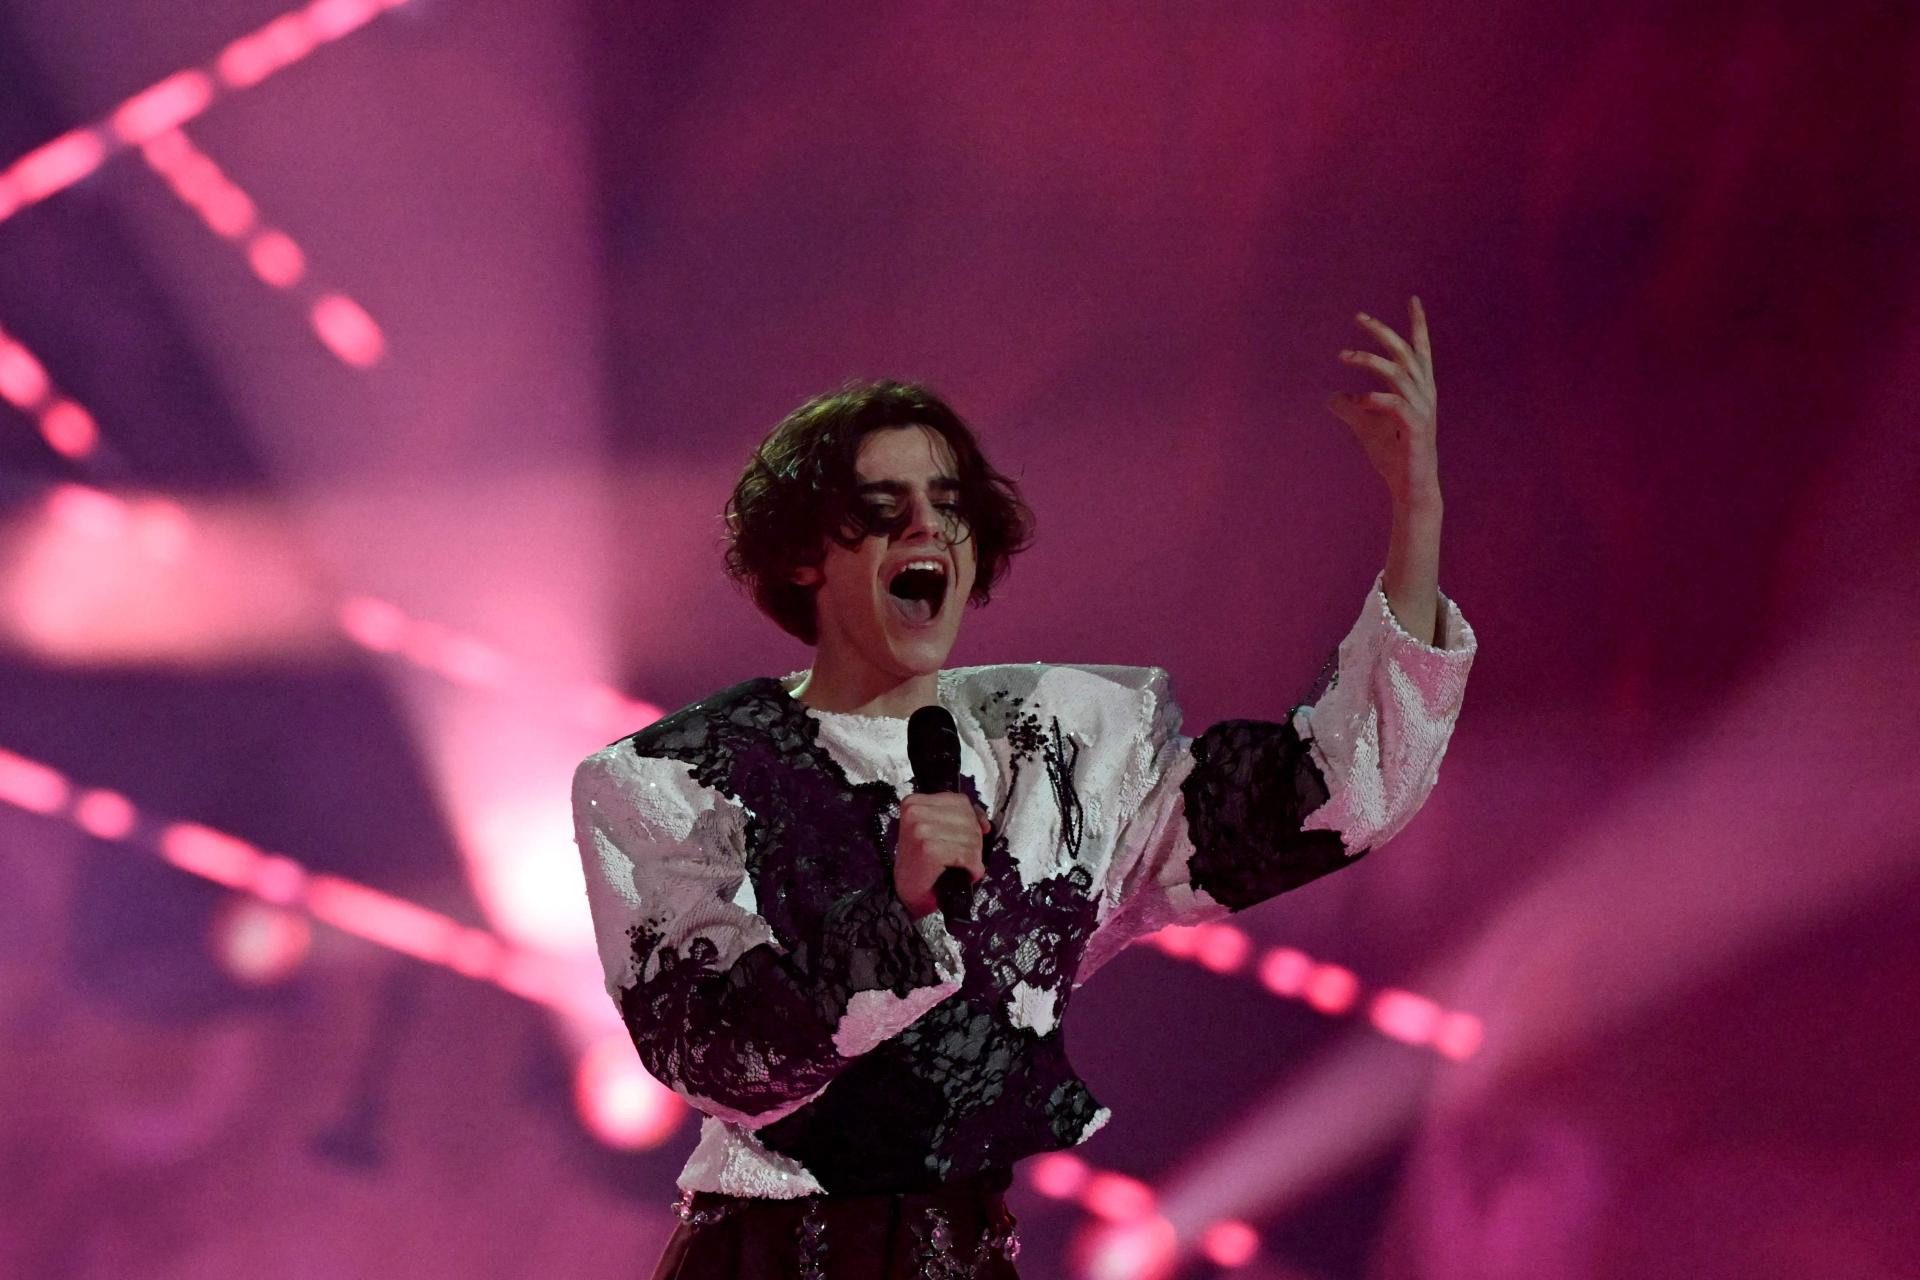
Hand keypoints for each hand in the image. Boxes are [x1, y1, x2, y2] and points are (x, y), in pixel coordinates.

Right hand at [893, 792, 990, 918]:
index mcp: (914, 803)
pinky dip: (971, 868)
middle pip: (969, 820)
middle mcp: (916, 813)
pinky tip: (958, 873)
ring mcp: (922, 830)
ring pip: (972, 837)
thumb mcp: (936, 831)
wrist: (907, 895)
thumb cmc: (920, 866)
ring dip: (972, 856)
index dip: (971, 820)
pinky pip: (968, 855)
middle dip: (972, 841)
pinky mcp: (930, 850)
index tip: (965, 836)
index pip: (961, 801)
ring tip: (956, 865)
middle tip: (957, 856)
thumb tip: (984, 823)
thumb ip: (959, 818)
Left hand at [1326, 295, 1440, 509]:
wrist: (1409, 487)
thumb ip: (1349, 408)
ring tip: (1343, 356)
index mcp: (1418, 389)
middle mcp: (1425, 394)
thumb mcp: (1365, 426)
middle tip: (1358, 316)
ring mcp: (1422, 410)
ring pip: (1398, 374)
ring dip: (1369, 361)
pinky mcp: (1416, 429)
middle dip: (1382, 332)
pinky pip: (1397, 405)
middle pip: (1405, 353)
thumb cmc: (1393, 454)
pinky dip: (1376, 398)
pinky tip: (1358, 399)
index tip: (1414, 298)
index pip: (1420, 350)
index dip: (1418, 324)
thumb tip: (1330, 396)